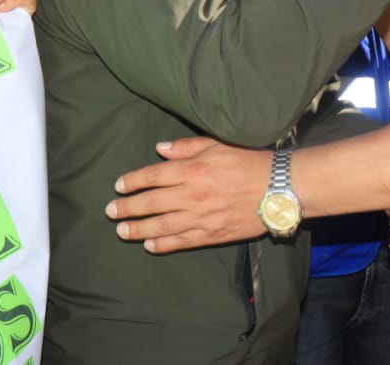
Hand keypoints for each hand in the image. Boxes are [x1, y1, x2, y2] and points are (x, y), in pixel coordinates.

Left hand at [107, 137, 271, 252]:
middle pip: (151, 203)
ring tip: (122, 231)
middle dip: (128, 207)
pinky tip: (149, 245)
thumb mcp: (218, 144)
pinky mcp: (212, 235)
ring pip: (161, 225)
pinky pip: (182, 241)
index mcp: (192, 170)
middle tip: (111, 211)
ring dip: (138, 229)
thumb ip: (187, 147)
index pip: (153, 176)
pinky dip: (163, 244)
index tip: (119, 186)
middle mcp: (192, 195)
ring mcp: (201, 218)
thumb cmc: (249, 161)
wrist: (279, 188)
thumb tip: (160, 150)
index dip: (133, 181)